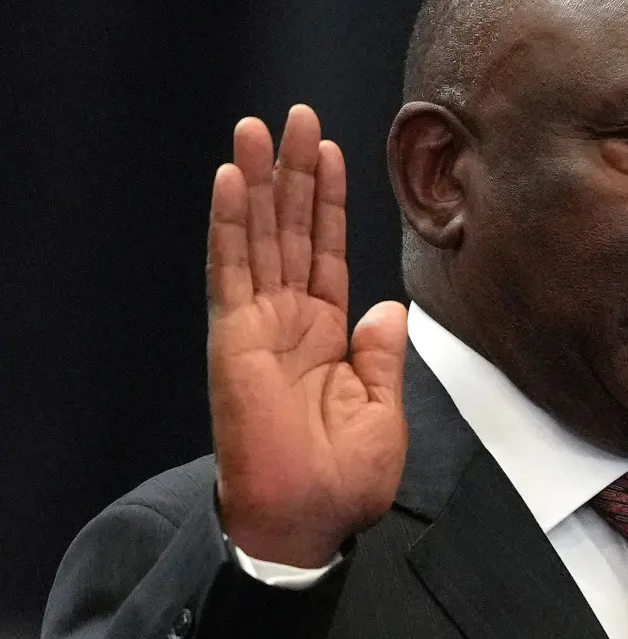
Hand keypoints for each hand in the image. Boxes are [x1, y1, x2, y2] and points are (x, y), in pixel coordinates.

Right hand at [206, 104, 407, 566]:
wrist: (307, 521)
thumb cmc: (343, 480)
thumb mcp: (383, 411)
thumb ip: (383, 355)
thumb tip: (387, 307)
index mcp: (326, 334)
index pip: (325, 250)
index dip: (327, 201)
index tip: (330, 152)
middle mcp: (289, 320)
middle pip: (290, 229)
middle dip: (293, 172)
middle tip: (296, 116)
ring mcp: (258, 325)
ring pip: (257, 236)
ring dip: (256, 181)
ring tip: (258, 128)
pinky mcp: (234, 338)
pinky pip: (231, 270)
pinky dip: (228, 224)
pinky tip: (229, 181)